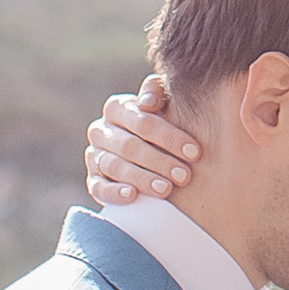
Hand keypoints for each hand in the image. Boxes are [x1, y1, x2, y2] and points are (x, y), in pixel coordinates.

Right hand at [84, 71, 200, 204]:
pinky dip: (113, 192)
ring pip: (115, 167)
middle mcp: (101, 130)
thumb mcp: (166, 103)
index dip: (169, 136)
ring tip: (166, 189)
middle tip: (184, 176)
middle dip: (160, 161)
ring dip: (142, 178)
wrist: (155, 148)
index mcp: (117, 108)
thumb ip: (158, 92)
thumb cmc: (165, 123)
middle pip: (130, 146)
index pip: (143, 121)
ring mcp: (94, 155)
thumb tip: (147, 104)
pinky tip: (132, 196)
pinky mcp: (93, 180)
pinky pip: (98, 187)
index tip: (195, 152)